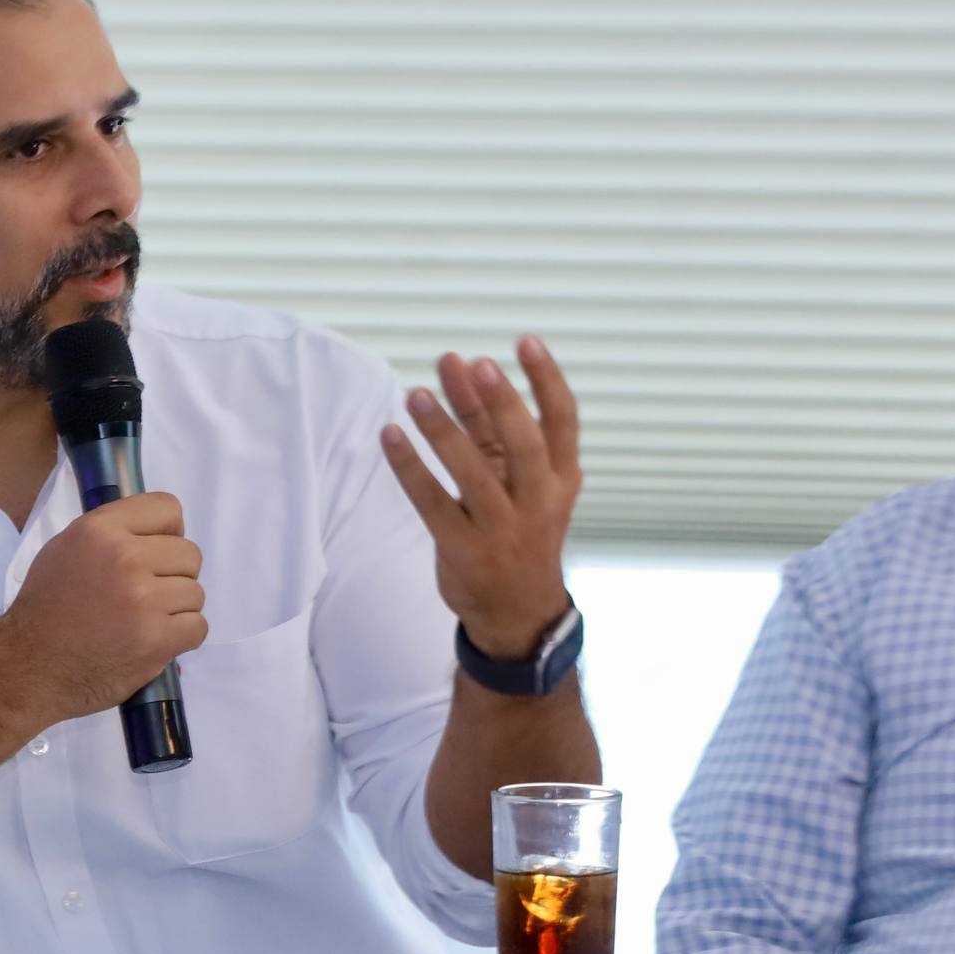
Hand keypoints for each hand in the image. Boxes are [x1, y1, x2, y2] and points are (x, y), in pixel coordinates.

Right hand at [0, 493, 206, 722]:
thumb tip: (152, 535)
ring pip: (195, 593)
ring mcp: (143, 600)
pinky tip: (154, 641)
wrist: (30, 668)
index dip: (167, 533)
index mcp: (99, 529)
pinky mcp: (156, 639)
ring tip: (145, 622)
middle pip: (189, 554)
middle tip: (145, 596)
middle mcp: (124, 557)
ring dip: (177, 610)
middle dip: (173, 576)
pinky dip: (182, 637)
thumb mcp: (64, 550)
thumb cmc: (45, 609)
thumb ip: (109, 535)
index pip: (167, 508)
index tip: (154, 554)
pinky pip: (198, 627)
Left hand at [379, 337, 581, 658]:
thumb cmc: (518, 529)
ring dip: (443, 431)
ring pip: (473, 474)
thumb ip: (491, 427)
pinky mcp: (464, 550)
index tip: (525, 341)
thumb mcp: (519, 481)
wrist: (518, 612)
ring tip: (415, 393)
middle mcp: (539, 502)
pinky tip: (390, 435)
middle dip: (500, 403)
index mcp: (562, 480)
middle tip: (474, 364)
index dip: (547, 381)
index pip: (564, 423)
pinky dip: (409, 468)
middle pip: (524, 447)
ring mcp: (502, 529)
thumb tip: (460, 366)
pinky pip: (432, 503)